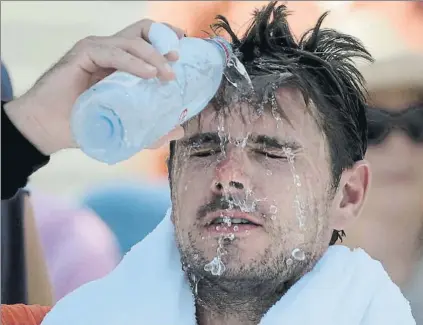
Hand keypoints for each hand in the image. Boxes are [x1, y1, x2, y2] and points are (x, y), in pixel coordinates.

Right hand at [4, 19, 184, 154]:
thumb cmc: (83, 125)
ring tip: (167, 75)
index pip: (146, 42)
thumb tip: (179, 129)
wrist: (49, 129)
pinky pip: (114, 53)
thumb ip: (152, 130)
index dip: (165, 42)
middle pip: (141, 31)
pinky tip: (149, 75)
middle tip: (176, 58)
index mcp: (120, 64)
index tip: (182, 53)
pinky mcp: (84, 54)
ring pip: (132, 41)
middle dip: (163, 40)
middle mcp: (110, 53)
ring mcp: (97, 51)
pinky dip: (134, 62)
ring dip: (153, 56)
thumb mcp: (126, 128)